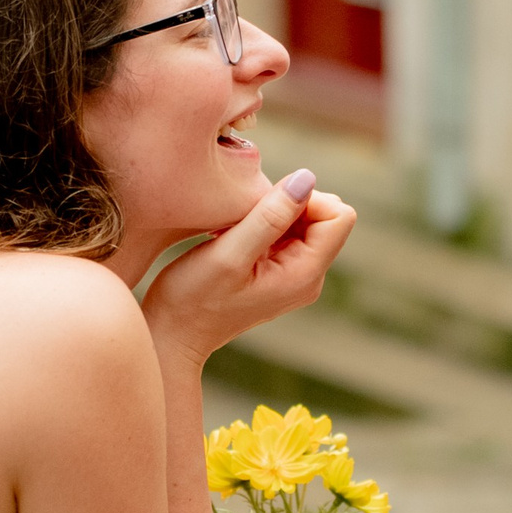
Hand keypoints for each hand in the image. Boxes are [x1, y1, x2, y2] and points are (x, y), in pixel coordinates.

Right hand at [140, 170, 355, 363]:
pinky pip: (284, 232)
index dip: (306, 199)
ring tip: (233, 229)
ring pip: (303, 221)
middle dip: (288, 204)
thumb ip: (269, 216)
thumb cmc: (193, 298)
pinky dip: (260, 224)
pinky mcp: (277, 271)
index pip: (339, 216)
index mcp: (305, 274)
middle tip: (244, 219)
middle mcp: (309, 276)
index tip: (263, 207)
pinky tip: (230, 236)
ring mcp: (294, 275)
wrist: (172, 334)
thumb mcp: (229, 253)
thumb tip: (306, 178)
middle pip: (324, 216)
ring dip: (270, 213)